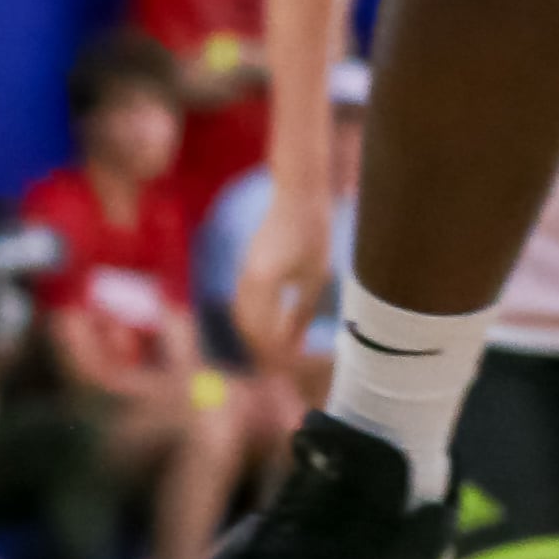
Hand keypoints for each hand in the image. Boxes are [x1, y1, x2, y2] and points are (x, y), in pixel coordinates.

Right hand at [231, 184, 334, 373]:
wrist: (299, 196)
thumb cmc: (314, 233)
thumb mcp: (315, 276)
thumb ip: (302, 312)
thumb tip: (295, 343)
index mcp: (262, 285)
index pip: (263, 331)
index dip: (278, 351)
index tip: (295, 363)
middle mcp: (246, 281)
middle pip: (248, 327)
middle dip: (265, 347)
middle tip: (287, 361)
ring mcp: (243, 272)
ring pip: (243, 315)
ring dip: (260, 333)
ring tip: (284, 345)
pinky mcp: (247, 265)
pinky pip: (246, 301)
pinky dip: (258, 317)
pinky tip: (277, 321)